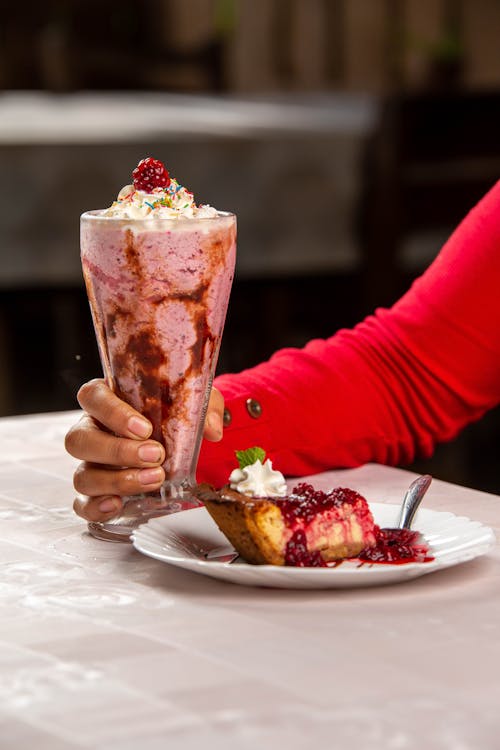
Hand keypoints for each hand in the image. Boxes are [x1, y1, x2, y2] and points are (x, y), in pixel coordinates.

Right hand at [65, 378, 223, 522]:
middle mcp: (92, 431)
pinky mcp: (94, 493)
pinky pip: (83, 504)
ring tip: (154, 480)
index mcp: (108, 401)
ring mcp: (90, 464)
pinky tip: (118, 505)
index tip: (144, 428)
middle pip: (79, 440)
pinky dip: (96, 507)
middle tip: (155, 456)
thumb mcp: (193, 403)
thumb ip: (204, 408)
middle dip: (118, 451)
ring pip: (82, 475)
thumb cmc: (173, 417)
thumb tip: (211, 429)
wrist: (178, 445)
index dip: (112, 412)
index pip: (92, 396)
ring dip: (117, 481)